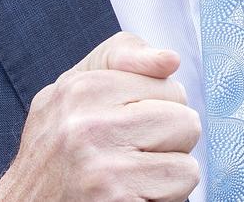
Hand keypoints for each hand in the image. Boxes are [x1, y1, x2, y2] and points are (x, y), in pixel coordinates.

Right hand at [0, 32, 200, 201]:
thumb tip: (171, 59)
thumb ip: (123, 55)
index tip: (133, 120)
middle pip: (185, 122)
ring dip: (169, 173)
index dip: (161, 106)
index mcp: (83, 88)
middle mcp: (89, 126)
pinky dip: (164, 197)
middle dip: (170, 140)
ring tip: (135, 173)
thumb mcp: (75, 85)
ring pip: (187, 163)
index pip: (170, 86)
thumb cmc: (56, 142)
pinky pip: (178, 192)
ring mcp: (103, 170)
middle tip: (136, 150)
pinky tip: (134, 193)